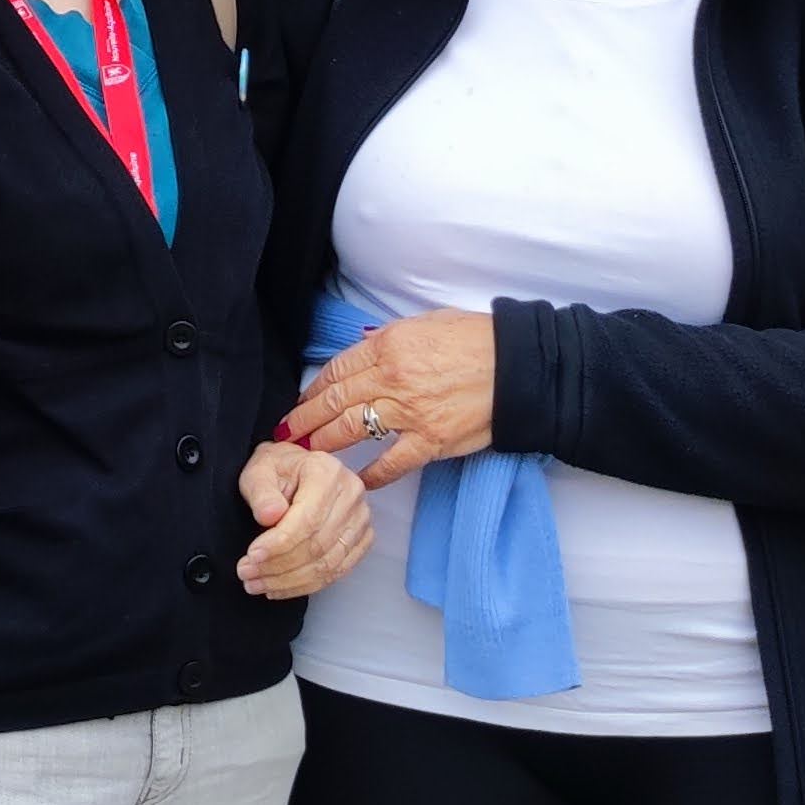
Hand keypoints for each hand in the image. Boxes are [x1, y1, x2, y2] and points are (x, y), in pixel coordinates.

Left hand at [235, 440, 373, 598]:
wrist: (295, 472)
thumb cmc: (276, 470)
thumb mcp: (258, 471)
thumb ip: (261, 492)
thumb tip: (270, 516)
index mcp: (327, 471)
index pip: (307, 519)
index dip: (278, 543)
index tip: (252, 556)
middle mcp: (351, 494)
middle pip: (317, 545)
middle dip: (278, 566)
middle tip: (247, 574)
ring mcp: (360, 519)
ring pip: (327, 563)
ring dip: (289, 580)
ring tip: (257, 584)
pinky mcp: (361, 539)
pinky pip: (336, 572)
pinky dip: (306, 585)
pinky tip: (279, 587)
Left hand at [283, 309, 499, 492]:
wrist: (518, 367)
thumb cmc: (478, 340)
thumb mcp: (427, 323)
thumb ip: (391, 337)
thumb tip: (364, 346)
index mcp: (389, 346)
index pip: (338, 369)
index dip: (314, 388)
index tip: (301, 400)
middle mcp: (392, 378)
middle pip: (335, 400)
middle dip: (305, 417)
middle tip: (287, 431)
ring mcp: (409, 412)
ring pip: (351, 429)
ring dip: (325, 441)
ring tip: (307, 451)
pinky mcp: (430, 440)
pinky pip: (390, 462)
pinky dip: (371, 474)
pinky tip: (355, 481)